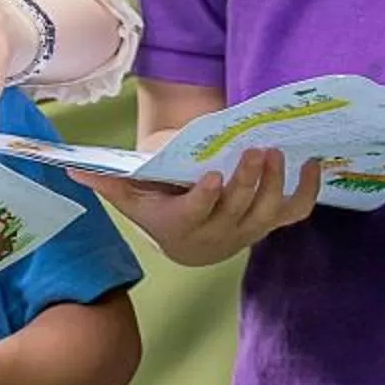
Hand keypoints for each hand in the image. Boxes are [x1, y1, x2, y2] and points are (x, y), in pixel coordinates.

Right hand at [75, 149, 320, 265]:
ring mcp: (250, 230)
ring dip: (276, 183)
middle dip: (248, 181)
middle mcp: (221, 235)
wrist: (189, 231)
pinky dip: (308, 190)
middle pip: (238, 210)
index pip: (195, 215)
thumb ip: (108, 182)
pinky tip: (313, 162)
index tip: (210, 176)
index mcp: (183, 228)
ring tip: (277, 152)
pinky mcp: (271, 221)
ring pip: (268, 212)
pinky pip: (295, 212)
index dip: (205, 198)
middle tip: (254, 150)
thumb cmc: (158, 203)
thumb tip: (72, 169)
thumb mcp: (132, 195)